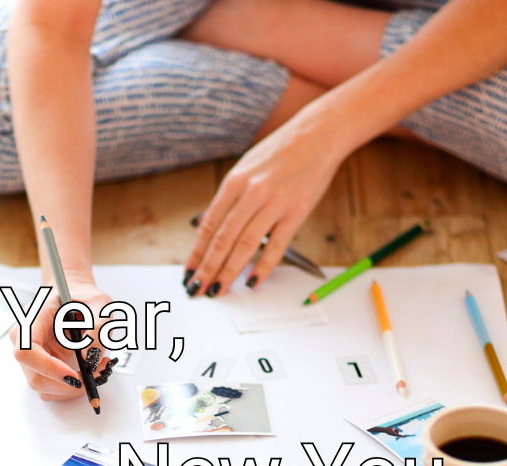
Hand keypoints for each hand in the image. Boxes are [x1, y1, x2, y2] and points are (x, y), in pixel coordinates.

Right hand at [10, 281, 113, 401]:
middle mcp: (24, 341)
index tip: (74, 376)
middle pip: (35, 378)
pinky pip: (53, 388)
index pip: (27, 351)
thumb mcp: (99, 305)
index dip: (49, 368)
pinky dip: (72, 388)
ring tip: (98, 370)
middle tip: (96, 377)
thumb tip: (90, 359)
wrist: (76, 298)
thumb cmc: (83, 297)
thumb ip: (98, 329)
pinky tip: (89, 372)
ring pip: (44, 388)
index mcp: (31, 319)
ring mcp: (32, 357)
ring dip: (72, 389)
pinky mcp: (42, 368)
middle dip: (67, 386)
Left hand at [184, 110, 346, 295]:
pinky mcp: (297, 211)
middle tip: (197, 290)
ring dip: (229, 272)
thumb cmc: (280, 153)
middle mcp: (250, 193)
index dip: (196, 254)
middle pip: (222, 240)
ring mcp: (274, 202)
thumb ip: (228, 199)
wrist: (319, 134)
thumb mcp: (245, 169)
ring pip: (245, 245)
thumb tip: (208, 227)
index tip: (188, 273)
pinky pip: (276, 245)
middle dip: (207, 269)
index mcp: (233, 183)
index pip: (208, 227)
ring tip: (218, 291)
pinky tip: (252, 282)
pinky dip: (263, 266)